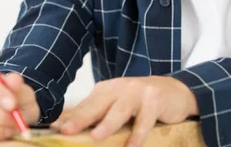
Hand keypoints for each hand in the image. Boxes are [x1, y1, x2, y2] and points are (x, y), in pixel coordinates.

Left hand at [51, 76, 197, 146]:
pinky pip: (144, 120)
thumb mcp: (118, 104)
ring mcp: (137, 92)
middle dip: (82, 118)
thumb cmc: (141, 102)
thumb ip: (98, 115)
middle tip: (67, 131)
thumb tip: (69, 129)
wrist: (174, 91)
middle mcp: (120, 88)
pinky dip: (138, 134)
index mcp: (106, 90)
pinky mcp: (154, 100)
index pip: (85, 105)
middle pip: (98, 105)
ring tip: (97, 137)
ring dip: (108, 124)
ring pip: (120, 110)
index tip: (55, 129)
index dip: (71, 118)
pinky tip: (132, 146)